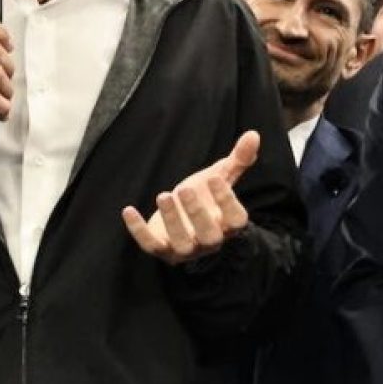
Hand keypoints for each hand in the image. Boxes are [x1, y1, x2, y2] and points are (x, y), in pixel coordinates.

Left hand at [121, 130, 256, 263]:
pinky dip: (138, 231)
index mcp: (227, 223)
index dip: (227, 201)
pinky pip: (150, 245)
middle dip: (197, 213)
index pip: (236, 220)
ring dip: (172, 221)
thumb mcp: (219, 178)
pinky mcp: (161, 249)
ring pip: (182, 244)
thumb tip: (253, 134)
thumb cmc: (205, 198)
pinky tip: (128, 210)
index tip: (214, 178)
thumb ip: (238, 160)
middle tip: (184, 189)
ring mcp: (185, 248)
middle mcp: (209, 241)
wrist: (181, 220)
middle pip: (210, 236)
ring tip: (163, 195)